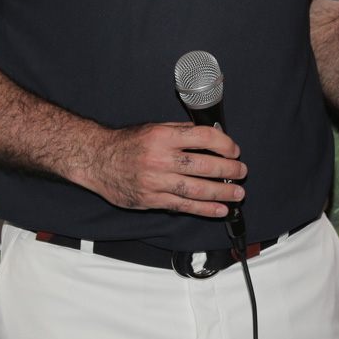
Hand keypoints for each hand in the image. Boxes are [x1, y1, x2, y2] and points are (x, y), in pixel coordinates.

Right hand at [75, 122, 244, 218]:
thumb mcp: (153, 129)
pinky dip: (204, 209)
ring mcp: (156, 182)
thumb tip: (210, 137)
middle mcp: (160, 159)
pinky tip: (219, 210)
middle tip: (241, 171)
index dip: (224, 144)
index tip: (234, 150)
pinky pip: (183, 206)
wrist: (97, 160)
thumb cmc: (126, 144)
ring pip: (197, 189)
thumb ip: (181, 132)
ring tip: (237, 193)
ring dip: (222, 192)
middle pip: (204, 165)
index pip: (203, 138)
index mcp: (163, 137)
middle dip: (229, 170)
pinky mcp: (152, 200)